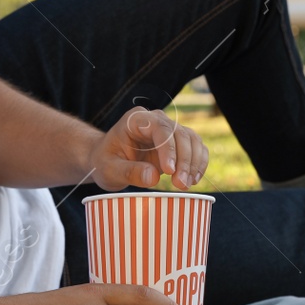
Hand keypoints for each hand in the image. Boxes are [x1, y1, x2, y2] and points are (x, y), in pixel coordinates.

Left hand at [91, 107, 208, 191]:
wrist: (108, 159)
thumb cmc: (106, 161)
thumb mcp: (109, 170)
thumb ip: (129, 172)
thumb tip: (154, 177)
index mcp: (136, 119)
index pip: (160, 128)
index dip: (169, 149)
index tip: (169, 171)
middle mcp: (156, 119)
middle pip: (180, 133)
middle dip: (184, 160)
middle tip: (180, 185)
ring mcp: (169, 129)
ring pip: (192, 139)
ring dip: (194, 163)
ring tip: (186, 185)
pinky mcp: (178, 142)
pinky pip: (196, 147)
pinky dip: (198, 163)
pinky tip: (194, 179)